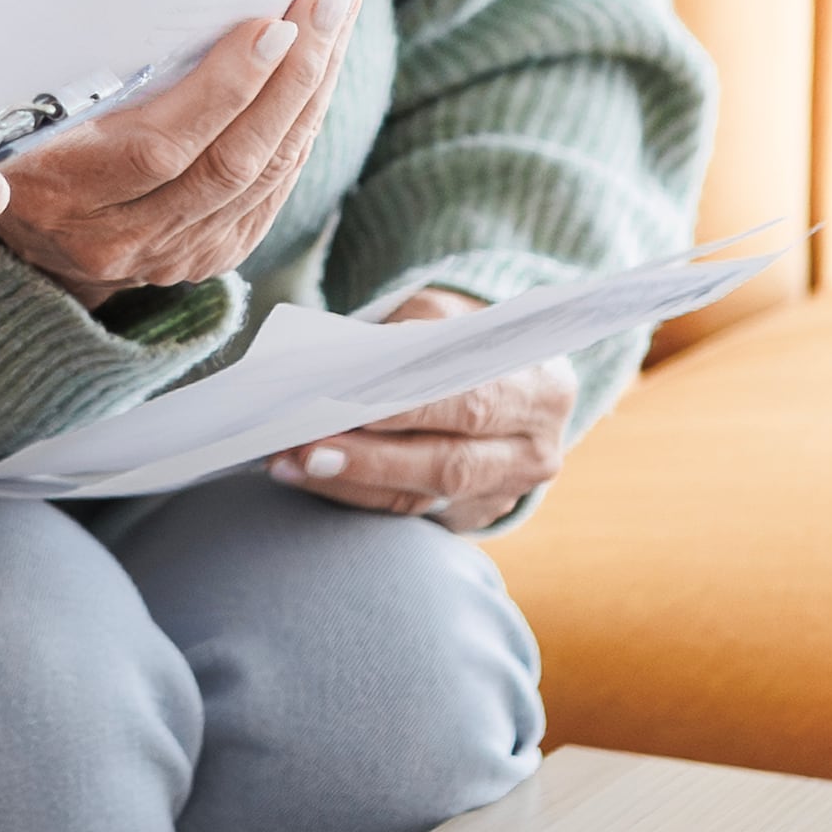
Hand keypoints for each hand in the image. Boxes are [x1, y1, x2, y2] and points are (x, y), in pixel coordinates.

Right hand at [0, 0, 359, 306]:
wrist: (23, 227)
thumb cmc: (21, 131)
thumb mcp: (22, 99)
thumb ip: (74, 71)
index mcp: (64, 190)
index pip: (162, 147)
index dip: (226, 88)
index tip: (274, 24)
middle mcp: (122, 236)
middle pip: (233, 161)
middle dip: (294, 74)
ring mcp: (172, 254)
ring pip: (266, 174)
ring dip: (312, 90)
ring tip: (338, 15)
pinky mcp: (209, 255)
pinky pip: (272, 189)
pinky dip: (302, 125)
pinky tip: (320, 70)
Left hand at [268, 287, 575, 530]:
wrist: (505, 375)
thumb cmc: (463, 337)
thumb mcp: (447, 315)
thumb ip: (411, 336)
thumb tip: (348, 364)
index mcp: (541, 388)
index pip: (471, 402)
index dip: (409, 409)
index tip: (346, 403)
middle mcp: (534, 450)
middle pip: (448, 464)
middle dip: (371, 459)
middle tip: (305, 447)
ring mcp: (506, 491)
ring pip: (423, 497)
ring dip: (350, 481)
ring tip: (290, 463)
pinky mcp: (473, 516)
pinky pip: (409, 512)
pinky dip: (356, 493)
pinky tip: (309, 477)